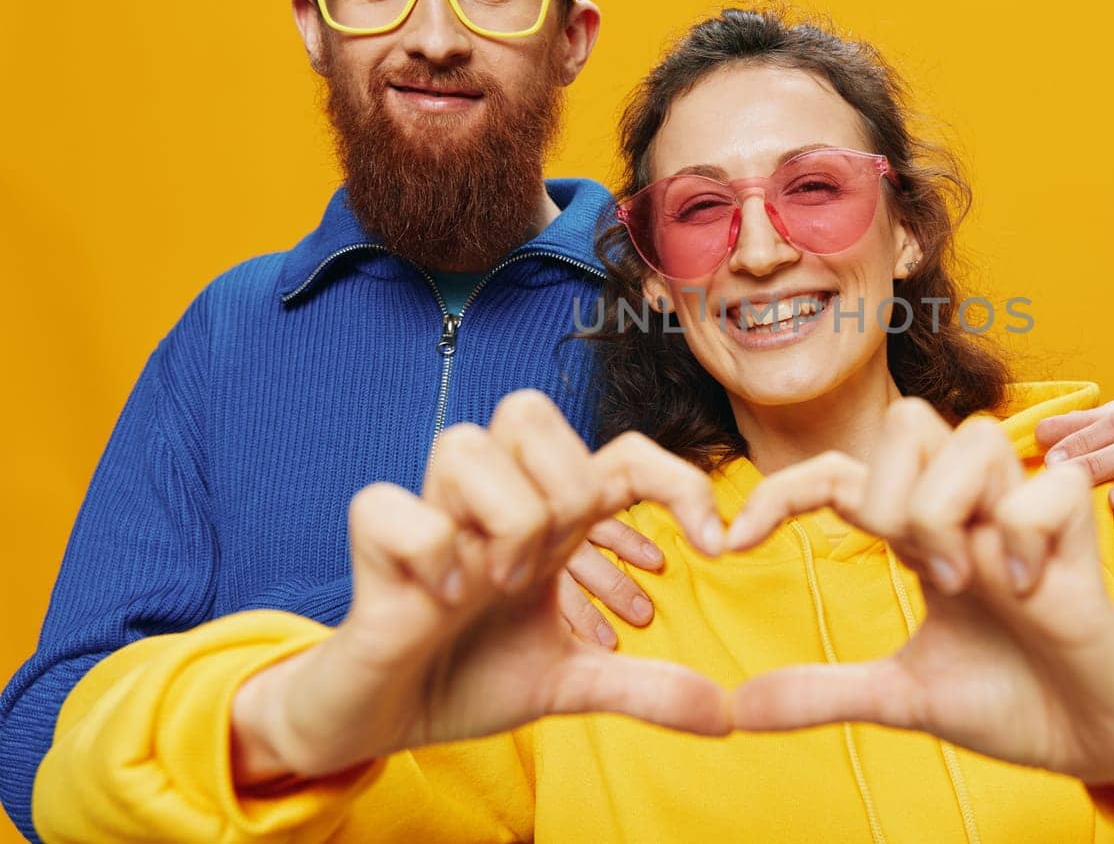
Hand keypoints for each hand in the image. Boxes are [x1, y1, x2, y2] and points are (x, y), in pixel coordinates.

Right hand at [230, 391, 729, 786]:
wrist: (387, 718)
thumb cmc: (472, 676)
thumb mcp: (573, 683)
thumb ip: (644, 688)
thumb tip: (724, 714)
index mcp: (548, 518)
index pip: (621, 453)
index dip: (678, 480)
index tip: (716, 545)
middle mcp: (493, 501)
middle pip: (528, 410)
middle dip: (561, 484)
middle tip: (552, 561)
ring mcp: (433, 515)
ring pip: (462, 443)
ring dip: (499, 518)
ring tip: (496, 584)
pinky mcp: (375, 544)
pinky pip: (392, 504)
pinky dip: (429, 552)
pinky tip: (442, 600)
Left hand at [725, 398, 1113, 795]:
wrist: (1096, 742)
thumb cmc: (1011, 702)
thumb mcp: (901, 698)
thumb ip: (825, 692)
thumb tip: (737, 706)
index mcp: (922, 535)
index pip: (844, 472)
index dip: (783, 491)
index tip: (732, 542)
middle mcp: (970, 512)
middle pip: (911, 418)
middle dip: (890, 492)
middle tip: (911, 571)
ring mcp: (1025, 518)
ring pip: (976, 437)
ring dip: (950, 511)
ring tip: (965, 582)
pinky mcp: (1083, 538)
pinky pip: (1050, 487)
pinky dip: (1025, 537)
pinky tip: (1028, 590)